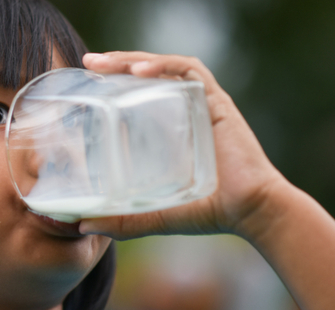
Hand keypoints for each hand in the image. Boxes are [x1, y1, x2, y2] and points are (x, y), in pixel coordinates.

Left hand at [79, 51, 288, 240]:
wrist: (252, 211)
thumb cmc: (211, 212)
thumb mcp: (156, 215)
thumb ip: (123, 221)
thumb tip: (82, 226)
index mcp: (175, 128)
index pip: (141, 93)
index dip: (114, 82)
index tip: (87, 81)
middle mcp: (189, 110)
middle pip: (149, 74)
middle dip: (117, 63)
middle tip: (87, 62)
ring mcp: (204, 103)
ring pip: (165, 66)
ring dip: (134, 59)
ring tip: (104, 62)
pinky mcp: (218, 101)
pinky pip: (189, 71)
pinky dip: (163, 66)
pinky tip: (138, 70)